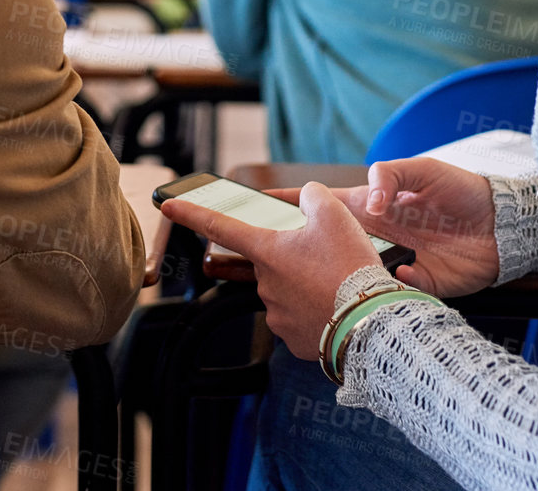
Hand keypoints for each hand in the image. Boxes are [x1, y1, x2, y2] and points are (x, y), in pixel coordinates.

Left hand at [159, 182, 389, 359]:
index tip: (167, 206)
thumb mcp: (335, 215)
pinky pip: (301, 317)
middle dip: (292, 257)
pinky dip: (316, 310)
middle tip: (328, 257)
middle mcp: (264, 284)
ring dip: (307, 284)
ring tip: (339, 283)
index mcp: (266, 251)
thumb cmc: (348, 267)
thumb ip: (314, 197)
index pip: (219, 227)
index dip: (191, 213)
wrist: (369, 322)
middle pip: (271, 261)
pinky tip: (337, 305)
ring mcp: (277, 315)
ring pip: (288, 290)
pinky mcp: (294, 339)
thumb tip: (308, 198)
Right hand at [261, 159, 499, 296]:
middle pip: (330, 245)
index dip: (289, 204)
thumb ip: (389, 177)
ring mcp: (393, 261)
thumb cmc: (462, 190)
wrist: (503, 225)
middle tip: (278, 258)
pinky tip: (400, 276)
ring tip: (324, 281)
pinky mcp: (417, 284)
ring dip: (343, 277)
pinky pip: (393, 292)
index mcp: (372, 206)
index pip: (322, 204)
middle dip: (303, 252)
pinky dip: (392, 286)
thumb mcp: (423, 169)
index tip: (255, 204)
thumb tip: (369, 204)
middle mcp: (377, 235)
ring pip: (355, 274)